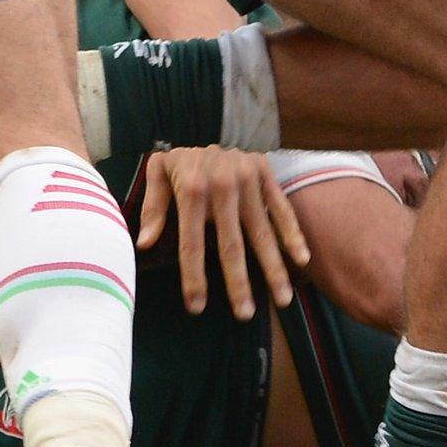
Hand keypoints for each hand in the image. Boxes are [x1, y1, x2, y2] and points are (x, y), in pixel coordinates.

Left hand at [135, 146, 310, 318]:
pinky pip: (281, 209)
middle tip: (245, 314)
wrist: (207, 132)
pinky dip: (293, 234)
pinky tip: (301, 260)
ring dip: (273, 268)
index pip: (192, 243)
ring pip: (261, 232)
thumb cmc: (180, 165)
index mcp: (191, 189)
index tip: (197, 307)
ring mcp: (247, 179)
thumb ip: (153, 208)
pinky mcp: (266, 173)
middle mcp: (221, 185)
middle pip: (231, 244)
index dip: (194, 277)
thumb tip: (145, 244)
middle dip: (239, 283)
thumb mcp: (157, 176)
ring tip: (282, 299)